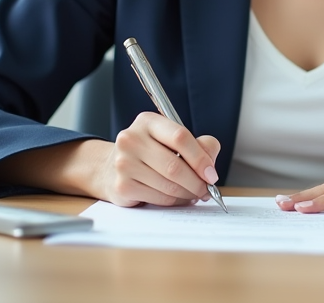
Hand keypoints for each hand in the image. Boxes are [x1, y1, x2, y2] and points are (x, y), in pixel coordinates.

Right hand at [92, 111, 222, 207]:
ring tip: (194, 194)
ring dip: (188, 194)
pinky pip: (159, 198)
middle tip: (207, 189)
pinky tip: (177, 197)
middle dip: (197, 182)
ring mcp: (124, 163)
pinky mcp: (122, 186)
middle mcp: (131, 139)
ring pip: (168, 185)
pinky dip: (174, 201)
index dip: (200, 158)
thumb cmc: (150, 152)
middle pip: (174, 166)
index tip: (211, 173)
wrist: (112, 167)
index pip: (180, 137)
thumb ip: (198, 144)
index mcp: (147, 121)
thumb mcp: (172, 139)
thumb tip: (210, 164)